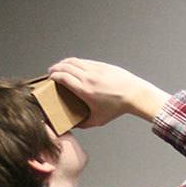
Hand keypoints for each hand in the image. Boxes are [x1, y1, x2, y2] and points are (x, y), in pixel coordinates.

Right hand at [46, 58, 170, 127]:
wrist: (135, 95)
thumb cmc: (118, 107)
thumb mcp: (99, 120)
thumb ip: (84, 123)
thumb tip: (74, 125)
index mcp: (85, 90)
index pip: (62, 77)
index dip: (53, 76)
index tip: (50, 79)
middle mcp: (88, 77)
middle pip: (65, 67)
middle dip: (55, 68)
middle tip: (51, 72)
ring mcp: (95, 69)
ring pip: (73, 61)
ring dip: (63, 63)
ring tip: (59, 67)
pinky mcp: (101, 65)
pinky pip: (84, 61)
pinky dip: (75, 62)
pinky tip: (73, 66)